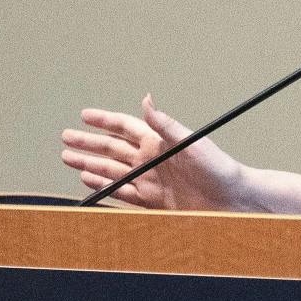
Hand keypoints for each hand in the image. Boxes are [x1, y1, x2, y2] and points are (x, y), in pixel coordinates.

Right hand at [59, 95, 243, 209]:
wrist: (234, 201)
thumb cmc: (220, 169)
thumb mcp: (192, 142)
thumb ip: (165, 124)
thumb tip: (146, 98)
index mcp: (159, 143)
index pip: (125, 127)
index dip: (104, 121)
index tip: (84, 115)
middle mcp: (152, 160)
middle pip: (112, 149)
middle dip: (88, 143)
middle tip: (66, 138)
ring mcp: (151, 181)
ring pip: (112, 170)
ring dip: (90, 164)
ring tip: (69, 159)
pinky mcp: (154, 202)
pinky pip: (122, 193)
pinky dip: (104, 186)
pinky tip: (91, 181)